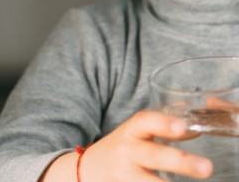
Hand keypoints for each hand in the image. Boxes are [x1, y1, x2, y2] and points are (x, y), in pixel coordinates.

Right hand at [79, 110, 212, 180]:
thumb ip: (161, 129)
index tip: (181, 127)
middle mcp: (126, 152)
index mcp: (131, 131)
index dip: (163, 123)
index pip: (145, 121)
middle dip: (180, 162)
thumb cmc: (124, 148)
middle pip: (153, 155)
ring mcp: (124, 175)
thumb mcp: (136, 134)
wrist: (90, 168)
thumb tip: (197, 126)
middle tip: (207, 167)